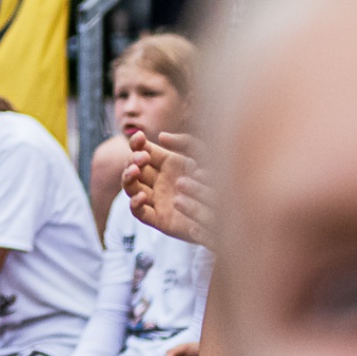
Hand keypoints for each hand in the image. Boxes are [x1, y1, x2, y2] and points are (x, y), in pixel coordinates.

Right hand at [124, 131, 212, 245]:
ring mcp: (156, 199)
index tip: (140, 137)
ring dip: (128, 178)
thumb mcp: (204, 155)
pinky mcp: (158, 219)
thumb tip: (160, 137)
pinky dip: (135, 205)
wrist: (228, 210)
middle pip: (133, 168)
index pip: (142, 150)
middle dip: (133, 159)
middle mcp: (158, 181)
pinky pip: (140, 213)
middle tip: (143, 157)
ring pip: (131, 188)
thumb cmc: (218, 180)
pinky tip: (142, 195)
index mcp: (165, 163)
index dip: (137, 143)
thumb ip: (185, 142)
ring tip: (135, 171)